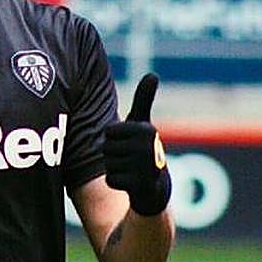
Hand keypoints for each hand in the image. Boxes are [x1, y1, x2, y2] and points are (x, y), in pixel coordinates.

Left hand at [103, 73, 171, 215]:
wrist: (155, 187)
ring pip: (107, 164)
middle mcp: (148, 147)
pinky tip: (130, 182)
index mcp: (147, 129)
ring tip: (131, 170)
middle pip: (106, 148)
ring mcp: (146, 168)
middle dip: (114, 155)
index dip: (115, 139)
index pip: (109, 131)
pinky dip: (117, 182)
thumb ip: (144, 99)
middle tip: (130, 159)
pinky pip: (110, 180)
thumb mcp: (143, 124)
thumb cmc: (144, 150)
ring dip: (116, 168)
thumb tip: (153, 74)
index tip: (129, 143)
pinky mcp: (141, 186)